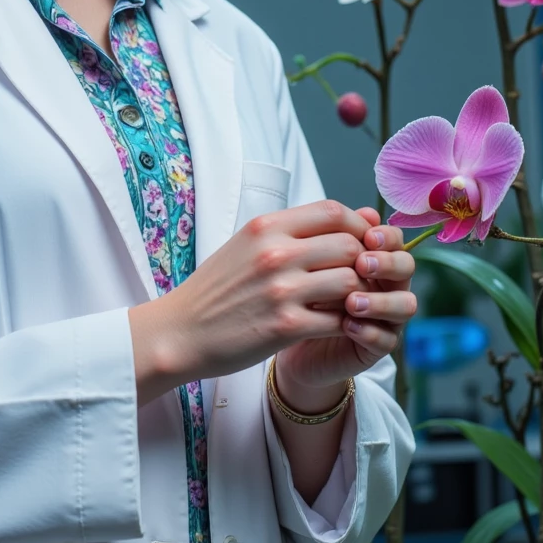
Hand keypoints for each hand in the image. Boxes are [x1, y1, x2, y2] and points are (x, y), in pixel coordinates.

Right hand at [129, 198, 396, 405]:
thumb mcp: (247, 244)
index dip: (356, 225)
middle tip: (361, 277)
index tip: (359, 241)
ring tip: (349, 302)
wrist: (180, 331)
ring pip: (350, 281)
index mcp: (265, 227)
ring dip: (357, 294)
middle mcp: (275, 253)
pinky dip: (347, 323)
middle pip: (349, 245)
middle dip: (362, 261)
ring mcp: (281, 290)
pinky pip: (339, 319)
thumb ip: (293, 231)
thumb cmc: (216, 289)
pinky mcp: (286, 326)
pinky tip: (338, 325)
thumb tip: (346, 219)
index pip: (332, 211)